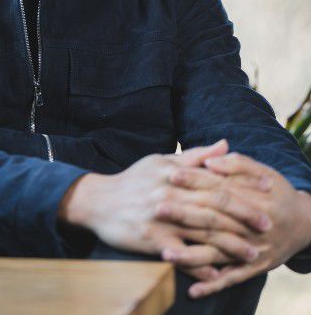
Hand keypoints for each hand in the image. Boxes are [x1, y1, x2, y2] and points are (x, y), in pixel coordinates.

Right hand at [58, 139, 270, 280]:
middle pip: (213, 205)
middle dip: (243, 215)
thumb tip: (224, 144)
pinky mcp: (151, 240)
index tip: (266, 189)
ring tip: (251, 253)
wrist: (98, 201)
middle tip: (266, 224)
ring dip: (229, 244)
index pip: (216, 178)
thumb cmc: (133, 180)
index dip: (243, 184)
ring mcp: (161, 218)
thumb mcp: (161, 162)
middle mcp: (171, 194)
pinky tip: (216, 272)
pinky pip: (180, 255)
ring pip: (201, 231)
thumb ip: (195, 156)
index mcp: (175, 174)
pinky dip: (199, 264)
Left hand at [166, 152, 310, 298]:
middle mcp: (249, 225)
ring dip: (191, 256)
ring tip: (165, 254)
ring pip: (217, 253)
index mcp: (250, 197)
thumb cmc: (277, 191)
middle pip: (212, 220)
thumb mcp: (262, 171)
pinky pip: (231, 278)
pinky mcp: (254, 267)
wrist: (304, 222)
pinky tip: (193, 290)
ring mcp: (251, 248)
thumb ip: (235, 164)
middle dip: (183, 215)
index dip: (194, 180)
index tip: (170, 174)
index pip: (217, 187)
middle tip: (156, 209)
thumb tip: (210, 162)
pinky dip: (213, 284)